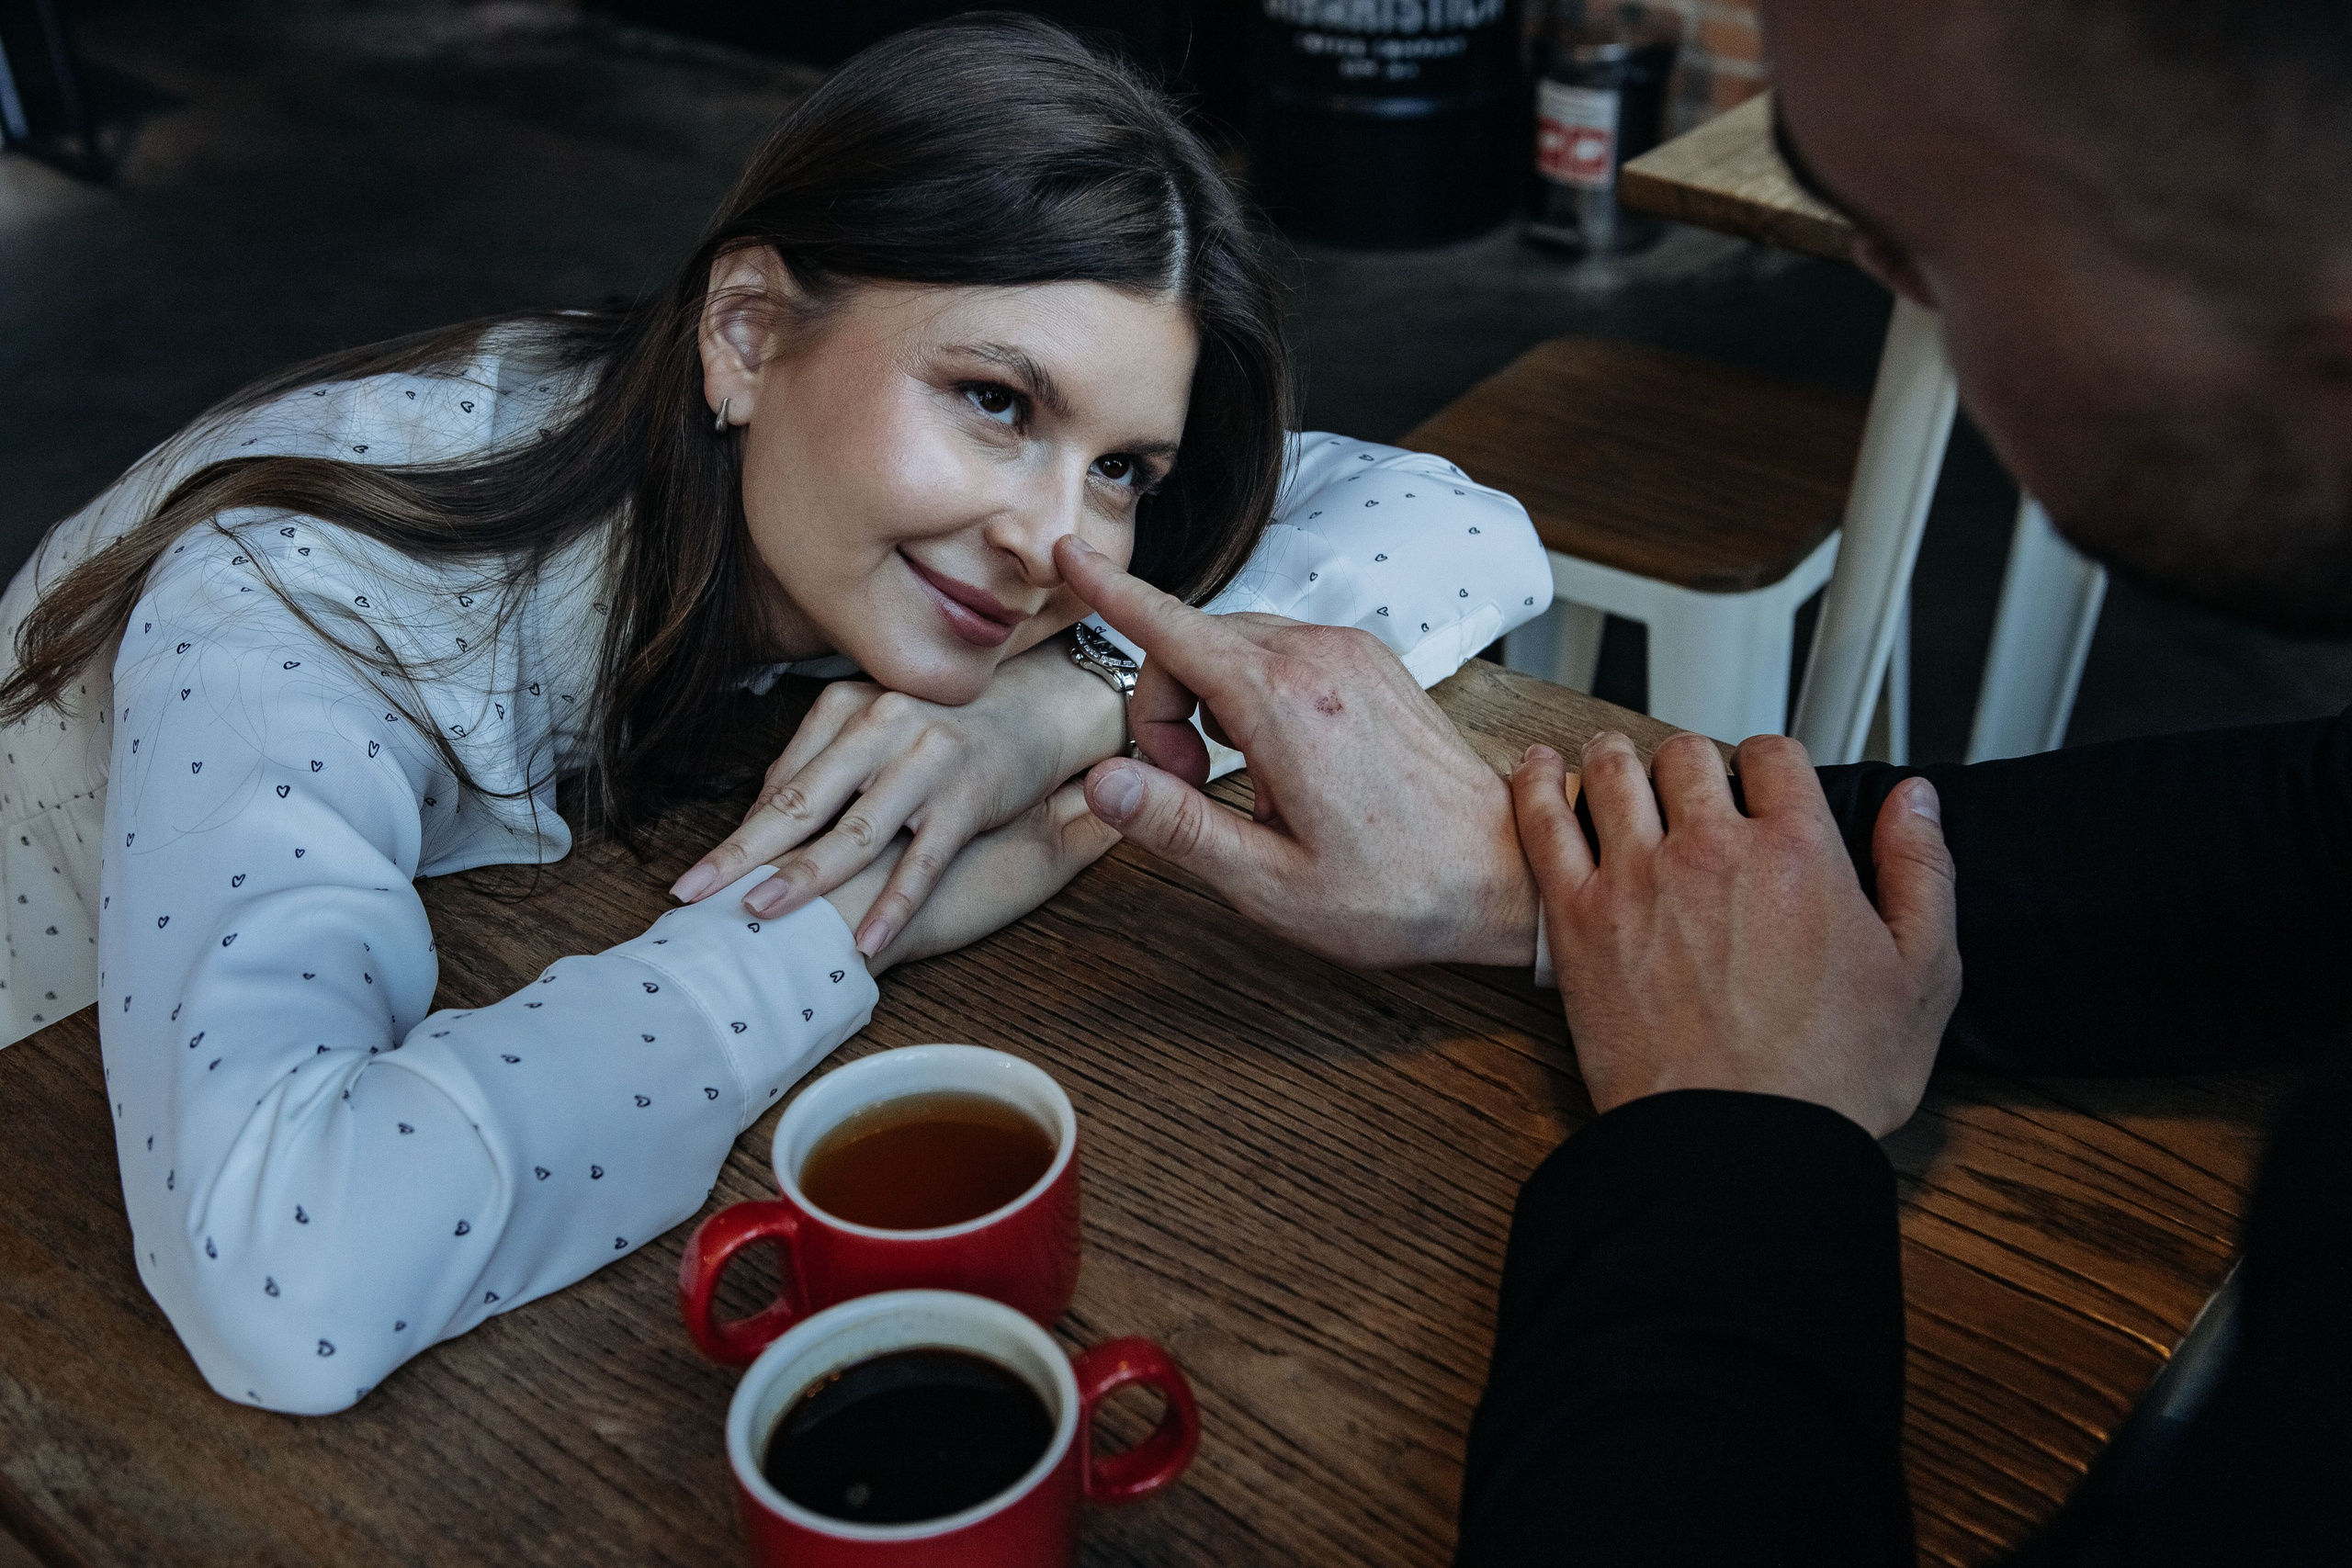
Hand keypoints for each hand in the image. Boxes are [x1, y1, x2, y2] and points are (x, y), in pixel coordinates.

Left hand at [670, 642, 1124, 955]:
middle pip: (802, 802)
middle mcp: (881, 723)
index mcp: (847, 706)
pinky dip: (894, 904)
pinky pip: (923, 861)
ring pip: (856, 831)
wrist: (1034, 710)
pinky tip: (867, 940)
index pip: (784, 781)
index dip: (741, 834)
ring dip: (806, 877)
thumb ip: (823, 767)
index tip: (699, 877)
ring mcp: (926, 759)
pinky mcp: (967, 796)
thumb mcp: (876, 732)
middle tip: (696, 891)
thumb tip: (761, 818)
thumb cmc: (941, 730)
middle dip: (744, 853)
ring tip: (763, 913)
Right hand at [1055, 536, 1537, 969]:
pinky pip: (1282, 654)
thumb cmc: (1397, 893)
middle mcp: (1320, 658)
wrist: (1504, 875)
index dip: (1111, 593)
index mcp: (1286, 706)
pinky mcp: (1372, 662)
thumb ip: (1179, 827)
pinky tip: (1287, 769)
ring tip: (1249, 792)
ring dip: (1211, 706)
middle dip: (1165, 709)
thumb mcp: (1272, 884)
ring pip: (1235, 647)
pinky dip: (1256, 698)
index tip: (1069, 554)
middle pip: (1194, 644)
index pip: (1172, 628)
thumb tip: (1104, 782)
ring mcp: (1352, 653)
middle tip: (1190, 789)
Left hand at [1513, 731, 1960, 1137]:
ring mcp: (1637, 878)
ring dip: (1617, 759)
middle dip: (1692, 762)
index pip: (1774, 757)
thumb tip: (1915, 800)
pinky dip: (1538, 783)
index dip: (1770, 764)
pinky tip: (1539, 767)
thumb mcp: (1922, 976)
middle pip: (1688, 756)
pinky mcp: (1578, 919)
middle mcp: (1712, 849)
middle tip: (1688, 785)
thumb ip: (1921, 873)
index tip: (1762, 785)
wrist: (1739, 1145)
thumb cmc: (1829, 1079)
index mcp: (1798, 853)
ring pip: (1615, 773)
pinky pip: (1545, 824)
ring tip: (1614, 762)